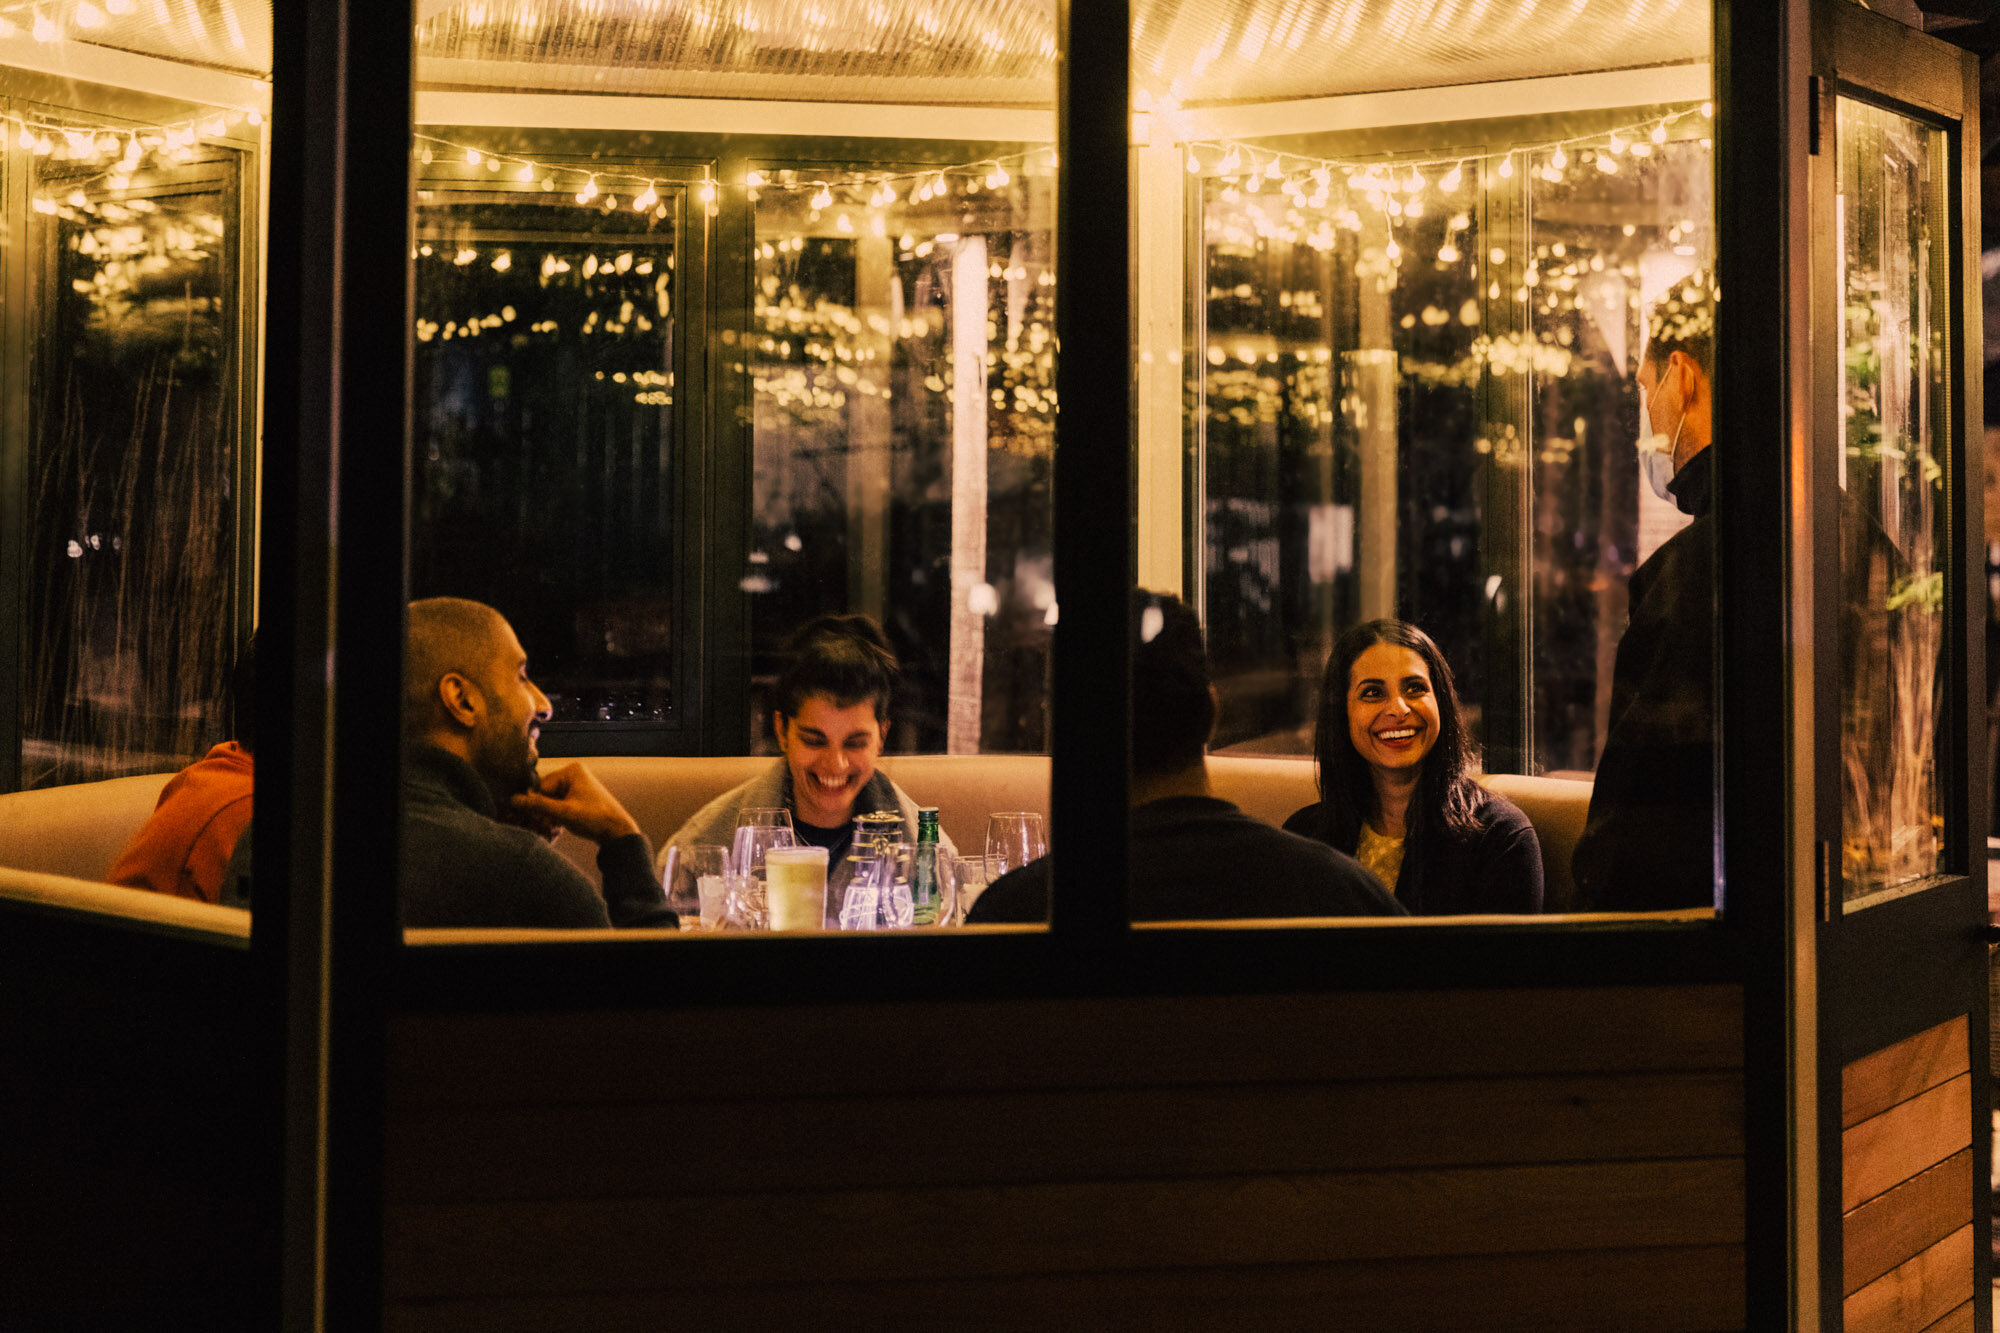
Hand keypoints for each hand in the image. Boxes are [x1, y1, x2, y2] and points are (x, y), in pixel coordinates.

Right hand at [508, 763, 642, 845]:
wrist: (619, 833)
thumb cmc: (595, 819)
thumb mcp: (564, 813)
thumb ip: (538, 806)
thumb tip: (513, 800)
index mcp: (571, 771)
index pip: (542, 786)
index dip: (535, 804)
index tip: (528, 818)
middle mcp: (573, 775)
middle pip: (545, 793)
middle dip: (541, 811)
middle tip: (538, 826)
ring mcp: (577, 786)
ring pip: (551, 801)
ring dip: (547, 816)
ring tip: (548, 828)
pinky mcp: (578, 798)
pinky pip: (559, 805)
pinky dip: (555, 817)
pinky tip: (554, 828)